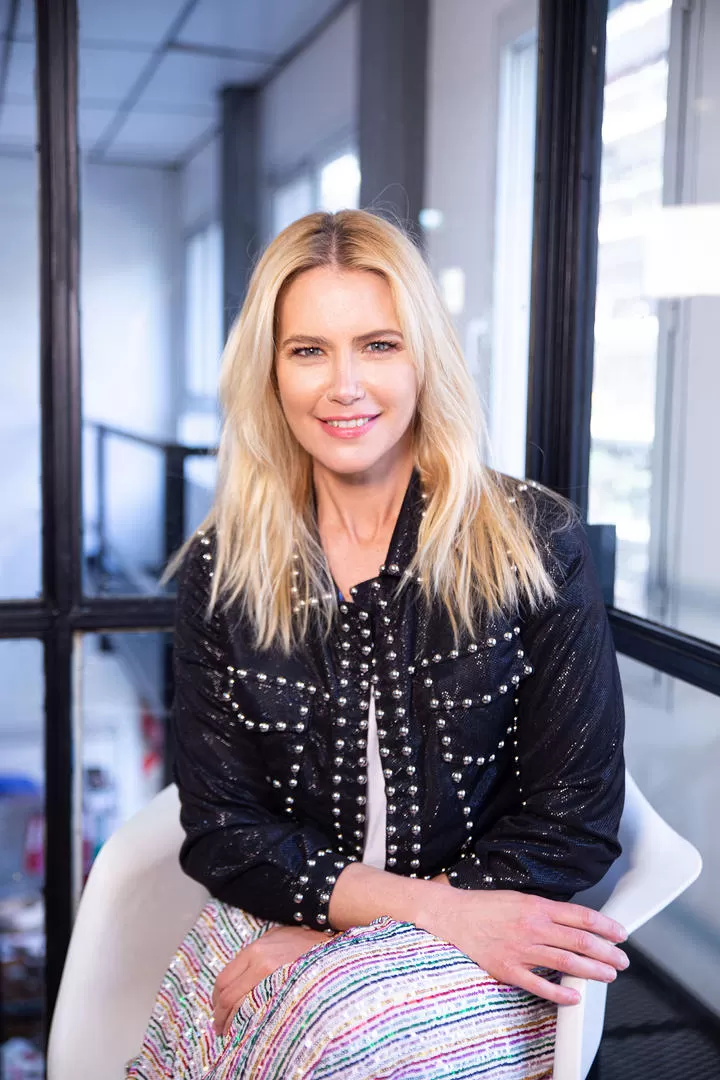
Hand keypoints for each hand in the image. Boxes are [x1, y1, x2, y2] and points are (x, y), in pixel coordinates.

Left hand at [212, 925, 329, 1034]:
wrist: (334, 948)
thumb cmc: (306, 941)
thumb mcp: (278, 934)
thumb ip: (257, 949)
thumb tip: (240, 970)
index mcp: (255, 950)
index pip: (223, 979)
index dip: (216, 998)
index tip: (217, 1008)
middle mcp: (260, 964)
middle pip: (228, 996)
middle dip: (220, 1015)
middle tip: (220, 1026)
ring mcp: (273, 981)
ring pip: (241, 1009)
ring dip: (232, 1023)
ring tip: (231, 1031)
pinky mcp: (286, 994)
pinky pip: (260, 1014)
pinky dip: (250, 1024)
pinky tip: (250, 1029)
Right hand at [419, 886, 628, 1005]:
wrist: (453, 915)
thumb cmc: (485, 906)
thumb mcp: (519, 897)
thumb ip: (546, 909)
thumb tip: (574, 921)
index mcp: (536, 907)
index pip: (581, 917)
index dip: (605, 926)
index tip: (620, 934)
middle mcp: (532, 927)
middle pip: (579, 941)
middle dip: (606, 952)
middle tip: (622, 960)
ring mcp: (520, 950)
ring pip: (566, 963)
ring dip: (592, 971)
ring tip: (609, 975)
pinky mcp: (507, 969)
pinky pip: (539, 985)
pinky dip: (560, 993)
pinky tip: (575, 996)